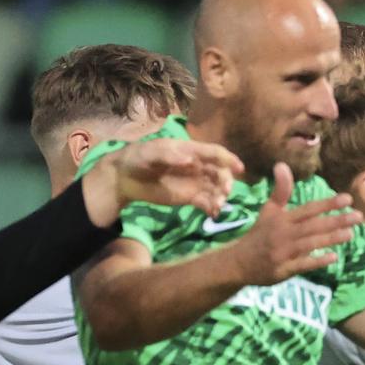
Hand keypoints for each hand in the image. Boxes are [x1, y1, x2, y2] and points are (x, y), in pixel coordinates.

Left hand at [86, 138, 242, 224]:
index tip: (240, 169)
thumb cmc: (138, 158)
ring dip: (221, 197)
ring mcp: (194, 183)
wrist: (125, 178)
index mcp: (191, 151)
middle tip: (224, 193)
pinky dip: (212, 208)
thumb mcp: (150, 153)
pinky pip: (206, 202)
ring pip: (216, 188)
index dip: (229, 159)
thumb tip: (191, 161)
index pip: (215, 153)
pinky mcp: (189, 198)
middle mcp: (197, 166)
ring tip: (216, 206)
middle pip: (220, 172)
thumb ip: (170, 155)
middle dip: (226, 182)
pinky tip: (212, 214)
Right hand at [226, 164, 362, 285]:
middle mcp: (284, 234)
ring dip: (330, 238)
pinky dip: (317, 261)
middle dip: (336, 220)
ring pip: (310, 243)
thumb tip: (282, 164)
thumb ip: (280, 190)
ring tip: (351, 234)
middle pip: (313, 226)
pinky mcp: (283, 270)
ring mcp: (283, 253)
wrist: (238, 262)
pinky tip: (333, 257)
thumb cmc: (259, 234)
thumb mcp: (268, 211)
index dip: (327, 204)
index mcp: (282, 219)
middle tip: (358, 216)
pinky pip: (302, 265)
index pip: (308, 209)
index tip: (347, 198)